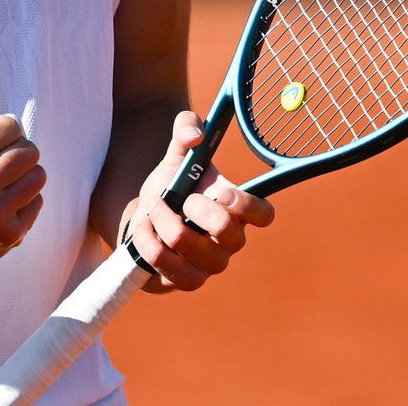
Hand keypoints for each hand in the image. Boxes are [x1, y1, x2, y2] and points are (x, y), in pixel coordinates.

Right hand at [0, 114, 45, 273]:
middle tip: (6, 164)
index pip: (9, 126)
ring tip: (7, 184)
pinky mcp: (9, 235)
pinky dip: (25, 201)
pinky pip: (37, 201)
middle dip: (19, 153)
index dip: (6, 132)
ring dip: (25, 176)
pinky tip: (5, 206)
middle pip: (29, 151)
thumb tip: (16, 127)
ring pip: (38, 175)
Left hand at [123, 111, 273, 292]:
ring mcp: (210, 265)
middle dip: (195, 209)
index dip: (246, 204)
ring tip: (153, 208)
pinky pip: (167, 267)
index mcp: (237, 210)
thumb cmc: (173, 186)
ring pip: (189, 246)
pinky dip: (148, 243)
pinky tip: (144, 229)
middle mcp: (229, 241)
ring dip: (163, 221)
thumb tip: (196, 134)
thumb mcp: (178, 152)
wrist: (146, 218)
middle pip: (228, 232)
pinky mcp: (186, 281)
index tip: (220, 190)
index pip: (263, 214)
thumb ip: (187, 127)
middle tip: (178, 197)